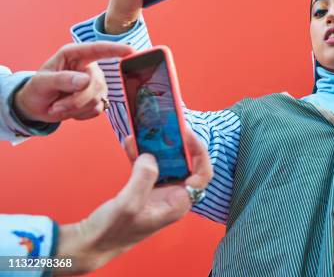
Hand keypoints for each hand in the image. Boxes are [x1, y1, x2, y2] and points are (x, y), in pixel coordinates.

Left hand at [13, 43, 132, 122]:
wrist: (38, 107)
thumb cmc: (38, 89)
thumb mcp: (42, 83)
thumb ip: (62, 79)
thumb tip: (86, 80)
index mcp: (74, 55)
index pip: (97, 50)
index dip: (115, 49)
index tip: (130, 51)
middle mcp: (89, 67)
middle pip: (95, 84)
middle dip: (76, 100)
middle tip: (56, 106)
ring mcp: (96, 84)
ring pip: (97, 99)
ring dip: (76, 108)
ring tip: (58, 107)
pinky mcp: (99, 99)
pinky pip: (97, 109)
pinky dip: (81, 114)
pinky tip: (71, 110)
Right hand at [55, 130, 212, 274]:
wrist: (93, 243)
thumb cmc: (113, 232)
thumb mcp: (129, 204)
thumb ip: (144, 178)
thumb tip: (151, 156)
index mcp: (178, 203)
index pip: (202, 175)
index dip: (199, 152)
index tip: (186, 134)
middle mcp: (173, 197)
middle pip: (186, 164)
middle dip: (176, 144)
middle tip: (167, 128)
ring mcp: (160, 192)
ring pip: (166, 163)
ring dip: (157, 147)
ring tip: (146, 131)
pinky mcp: (146, 189)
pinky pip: (148, 166)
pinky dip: (141, 154)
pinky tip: (131, 144)